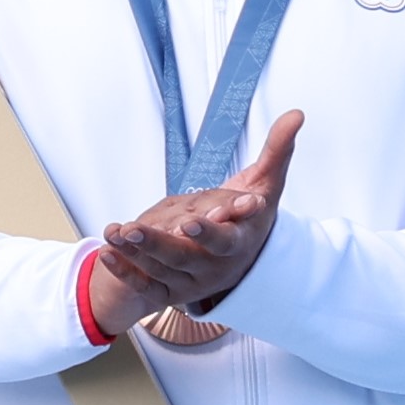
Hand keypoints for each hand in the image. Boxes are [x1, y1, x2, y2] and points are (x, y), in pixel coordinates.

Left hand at [93, 108, 297, 341]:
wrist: (240, 256)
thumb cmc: (250, 215)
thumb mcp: (267, 183)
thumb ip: (278, 150)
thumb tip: (297, 113)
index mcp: (240, 241)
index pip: (225, 239)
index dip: (208, 231)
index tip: (190, 219)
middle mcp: (215, 266)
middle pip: (184, 257)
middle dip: (157, 244)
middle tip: (132, 229)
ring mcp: (192, 280)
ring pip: (160, 270)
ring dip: (135, 253)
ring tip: (113, 232)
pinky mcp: (171, 291)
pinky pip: (146, 285)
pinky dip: (125, 272)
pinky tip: (107, 252)